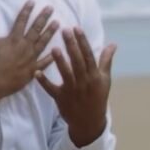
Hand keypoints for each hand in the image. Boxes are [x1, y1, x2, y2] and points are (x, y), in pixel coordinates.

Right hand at [0, 0, 58, 100]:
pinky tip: (58, 51)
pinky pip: (44, 63)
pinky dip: (51, 57)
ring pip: (43, 43)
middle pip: (36, 30)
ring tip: (58, 24)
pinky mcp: (32, 71)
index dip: (26, 10)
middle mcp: (24, 47)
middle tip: (51, 8)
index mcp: (13, 39)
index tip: (33, 1)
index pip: (21, 21)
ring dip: (50, 33)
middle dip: (43, 18)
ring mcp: (30, 59)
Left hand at [36, 27, 116, 146]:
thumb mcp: (105, 79)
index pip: (88, 55)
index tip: (76, 28)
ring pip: (66, 74)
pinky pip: (51, 89)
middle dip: (71, 46)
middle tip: (64, 30)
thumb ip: (106, 60)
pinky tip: (36, 73)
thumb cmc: (97, 96)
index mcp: (95, 75)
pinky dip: (44, 81)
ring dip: (60, 62)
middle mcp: (84, 82)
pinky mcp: (61, 98)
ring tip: (53, 48)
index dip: (82, 41)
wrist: (90, 121)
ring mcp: (72, 90)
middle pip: (77, 61)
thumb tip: (113, 43)